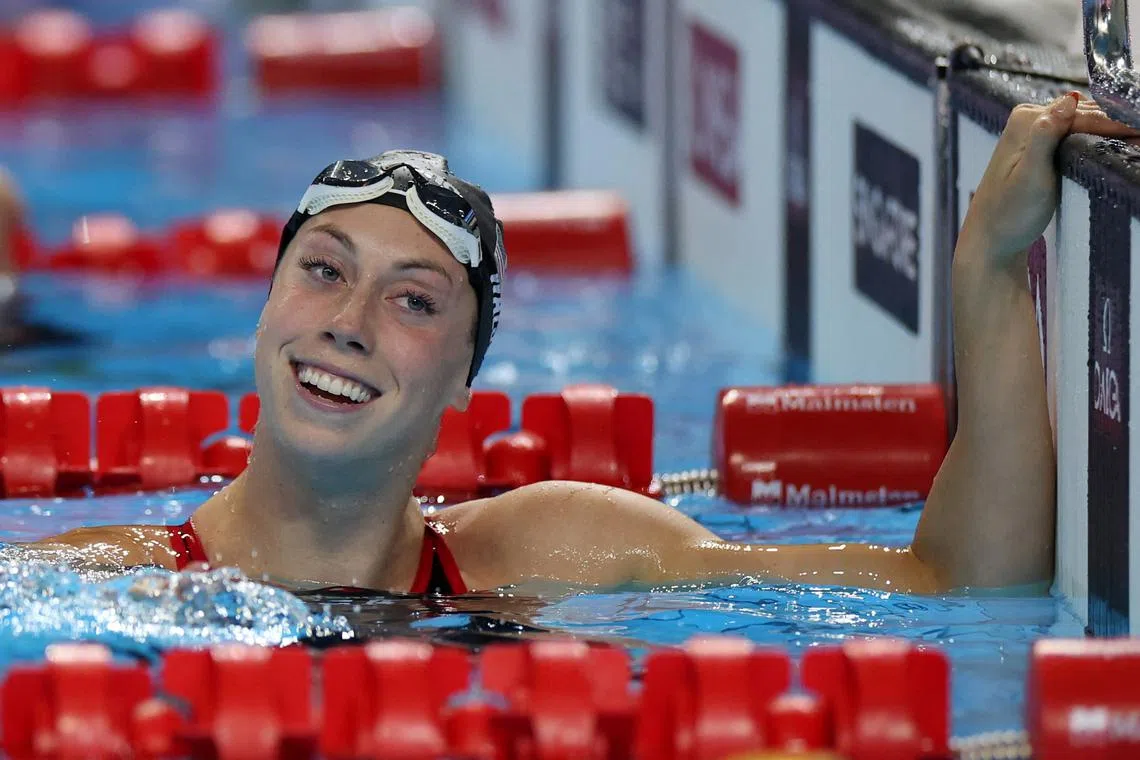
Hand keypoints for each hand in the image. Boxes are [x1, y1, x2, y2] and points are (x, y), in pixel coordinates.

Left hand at [960, 92, 1139, 269]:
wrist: (991, 239)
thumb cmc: (1010, 213)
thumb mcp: (1030, 176)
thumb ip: (1045, 136)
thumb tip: (1069, 99)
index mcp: (1026, 120)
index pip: (1084, 115)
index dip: (1118, 124)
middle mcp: (1028, 118)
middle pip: (1085, 115)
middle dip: (1119, 124)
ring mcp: (1033, 132)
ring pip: (1083, 124)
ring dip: (1112, 130)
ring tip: (1138, 138)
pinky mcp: (1038, 147)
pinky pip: (1076, 135)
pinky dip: (1098, 138)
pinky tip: (1119, 143)